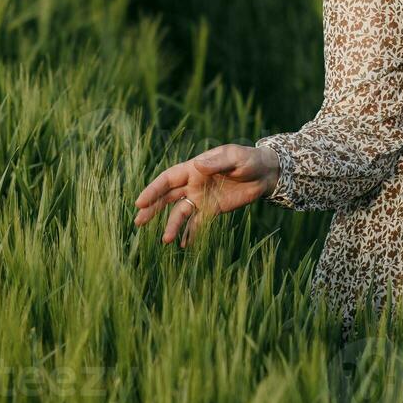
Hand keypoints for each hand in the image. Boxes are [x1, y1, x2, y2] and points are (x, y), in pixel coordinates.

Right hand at [131, 144, 280, 246]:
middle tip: (138, 222)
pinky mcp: (212, 210)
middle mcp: (193, 184)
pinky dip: (189, 233)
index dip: (153, 190)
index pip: (168, 180)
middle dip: (152, 209)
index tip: (140, 203)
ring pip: (181, 213)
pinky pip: (197, 223)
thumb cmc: (248, 160)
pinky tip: (182, 245)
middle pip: (167, 197)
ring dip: (172, 225)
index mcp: (194, 168)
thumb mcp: (234, 158)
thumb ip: (217, 162)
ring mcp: (201, 198)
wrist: (264, 173)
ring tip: (166, 240)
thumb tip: (197, 165)